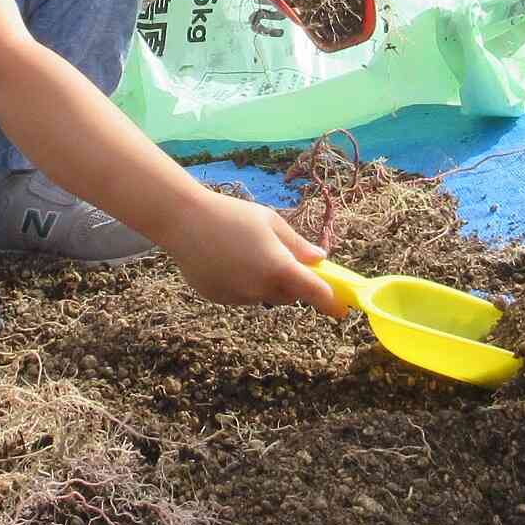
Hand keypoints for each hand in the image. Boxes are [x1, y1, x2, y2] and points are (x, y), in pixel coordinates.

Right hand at [163, 190, 336, 310]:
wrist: (184, 221)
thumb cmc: (232, 214)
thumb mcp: (270, 222)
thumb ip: (297, 245)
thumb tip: (320, 260)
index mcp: (279, 267)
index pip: (314, 293)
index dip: (331, 302)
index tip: (341, 309)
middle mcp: (261, 288)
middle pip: (289, 296)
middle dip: (292, 283)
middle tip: (280, 258)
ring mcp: (239, 297)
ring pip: (263, 296)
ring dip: (265, 283)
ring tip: (244, 252)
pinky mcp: (220, 299)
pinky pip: (241, 295)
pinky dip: (242, 284)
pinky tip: (226, 261)